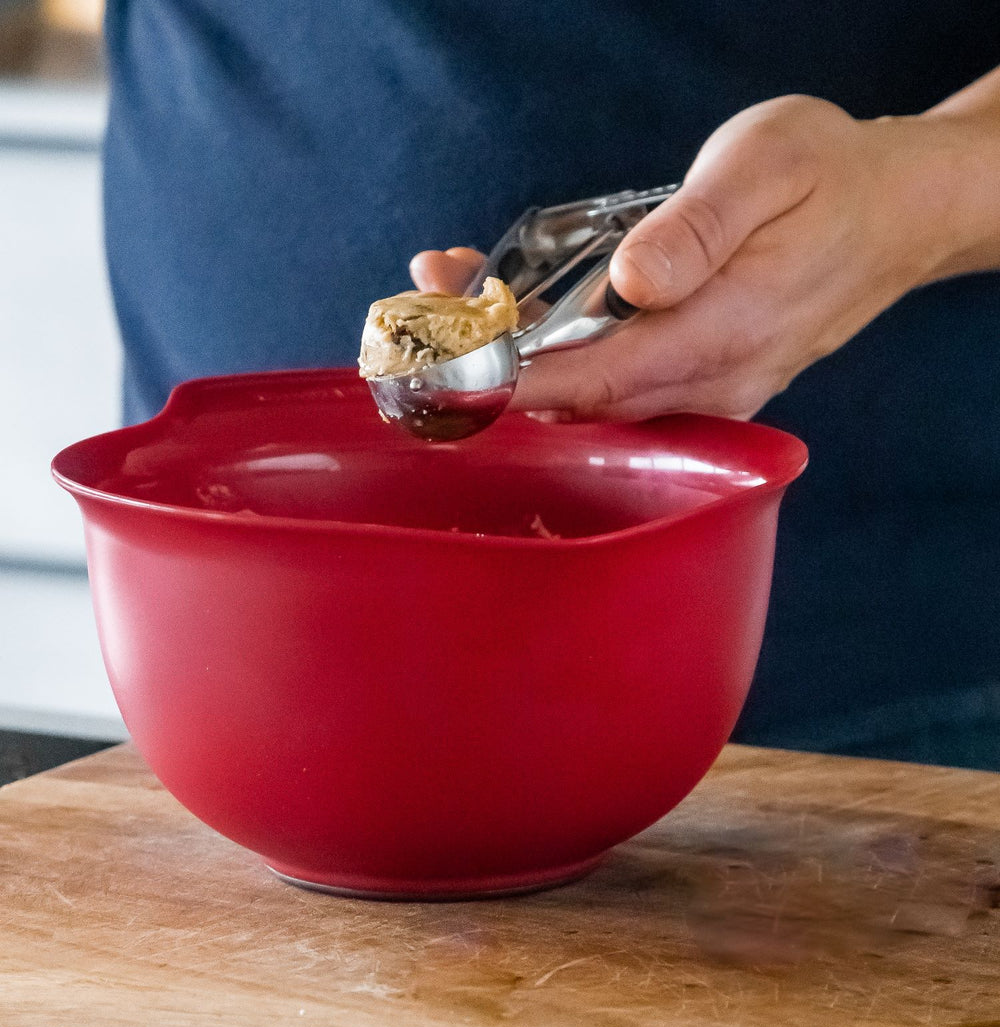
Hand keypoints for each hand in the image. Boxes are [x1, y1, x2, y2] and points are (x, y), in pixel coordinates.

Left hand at [412, 95, 970, 420]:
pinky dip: (556, 365)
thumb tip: (635, 281)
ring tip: (444, 305)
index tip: (447, 375)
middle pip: (583, 403)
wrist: (894, 215)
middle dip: (493, 372)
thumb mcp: (769, 164)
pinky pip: (618, 391)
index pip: (600, 378)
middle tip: (416, 326)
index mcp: (726, 332)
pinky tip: (510, 319)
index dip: (517, 382)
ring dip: (514, 367)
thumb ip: (699, 227)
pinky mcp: (701, 388)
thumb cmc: (830, 179)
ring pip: (594, 403)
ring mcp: (708, 395)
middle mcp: (713, 383)